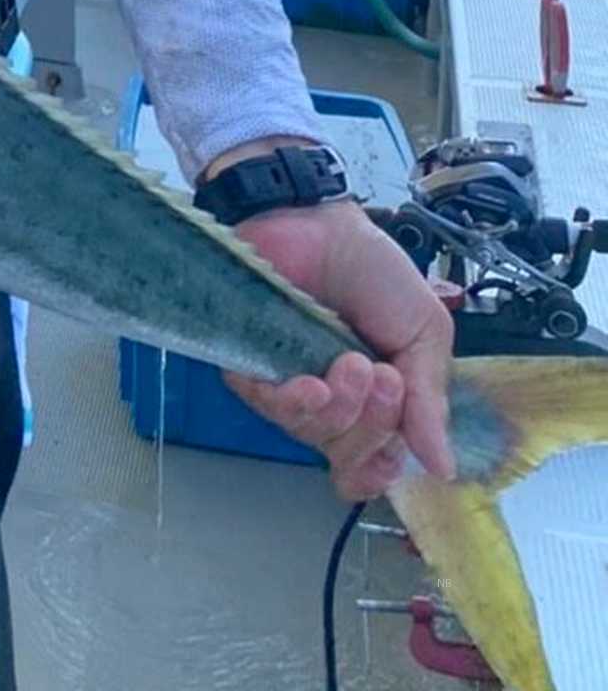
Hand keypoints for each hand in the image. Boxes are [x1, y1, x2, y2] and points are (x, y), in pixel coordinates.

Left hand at [220, 185, 457, 496]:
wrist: (317, 222)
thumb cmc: (373, 273)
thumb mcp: (423, 333)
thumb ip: (431, 402)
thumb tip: (444, 469)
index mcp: (376, 398)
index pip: (370, 459)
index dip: (378, 471)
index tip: (392, 461)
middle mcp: (331, 399)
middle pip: (345, 453)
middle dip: (374, 425)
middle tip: (385, 376)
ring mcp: (288, 383)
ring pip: (310, 434)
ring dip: (341, 409)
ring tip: (354, 363)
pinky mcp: (248, 364)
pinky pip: (267, 407)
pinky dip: (294, 403)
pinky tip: (310, 383)